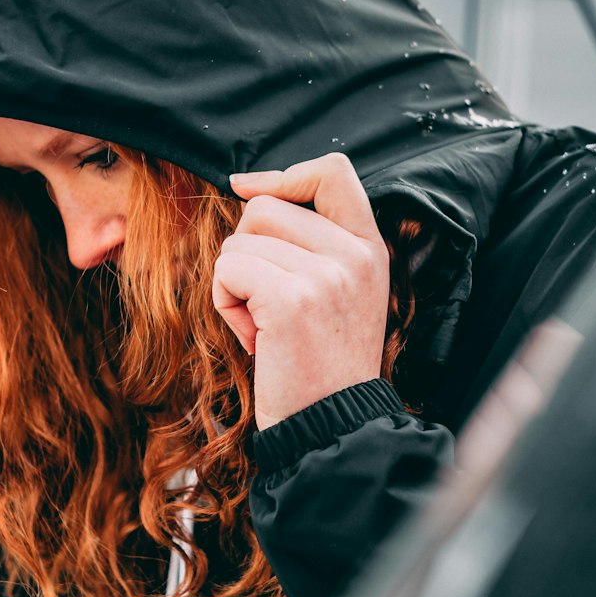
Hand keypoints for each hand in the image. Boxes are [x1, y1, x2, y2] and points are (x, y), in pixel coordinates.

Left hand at [214, 153, 391, 431]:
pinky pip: (229, 270)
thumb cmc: (319, 362)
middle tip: (266, 302)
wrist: (331, 424)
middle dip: (246, 251)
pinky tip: (254, 338)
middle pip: (264, 208)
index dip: (282, 175)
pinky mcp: (291, 299)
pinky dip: (225, 303)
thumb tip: (247, 187)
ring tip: (264, 326)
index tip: (245, 189)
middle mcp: (354, 255)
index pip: (333, 172)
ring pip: (239, 241)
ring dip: (234, 284)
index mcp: (369, 248)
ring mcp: (326, 275)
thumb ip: (311, 241)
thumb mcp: (337, 291)